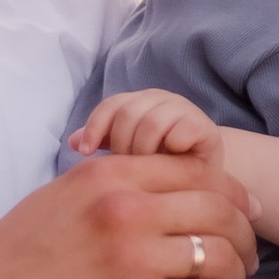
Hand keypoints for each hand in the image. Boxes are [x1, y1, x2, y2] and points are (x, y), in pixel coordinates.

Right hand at [0, 152, 255, 278]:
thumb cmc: (11, 261)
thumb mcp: (59, 197)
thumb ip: (110, 186)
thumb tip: (161, 188)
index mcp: (108, 175)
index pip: (198, 171)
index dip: (234, 194)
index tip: (247, 214)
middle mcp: (125, 208)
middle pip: (221, 210)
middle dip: (246, 237)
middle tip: (247, 261)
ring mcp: (132, 258)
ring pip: (222, 259)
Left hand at [70, 86, 220, 164]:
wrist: (204, 178)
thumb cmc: (161, 164)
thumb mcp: (128, 152)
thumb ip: (104, 143)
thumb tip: (72, 142)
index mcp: (140, 101)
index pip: (110, 106)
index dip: (95, 127)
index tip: (85, 153)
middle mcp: (162, 99)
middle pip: (128, 114)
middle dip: (122, 146)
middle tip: (128, 168)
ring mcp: (186, 111)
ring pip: (151, 123)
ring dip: (145, 151)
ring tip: (147, 169)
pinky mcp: (206, 128)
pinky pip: (180, 132)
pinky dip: (171, 147)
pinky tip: (170, 163)